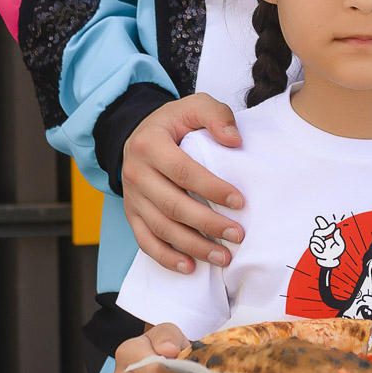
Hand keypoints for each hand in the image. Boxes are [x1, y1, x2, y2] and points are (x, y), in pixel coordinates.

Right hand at [121, 94, 244, 272]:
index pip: (183, 171)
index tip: (239, 202)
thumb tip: (234, 141)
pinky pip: (146, 241)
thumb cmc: (173, 124)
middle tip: (237, 235)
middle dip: (207, 224)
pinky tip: (189, 266)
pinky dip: (166, 258)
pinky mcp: (132, 215)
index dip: (211, 188)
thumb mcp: (194, 106)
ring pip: (161, 228)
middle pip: (172, 205)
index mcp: (149, 144)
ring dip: (193, 246)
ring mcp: (131, 198)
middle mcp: (136, 173)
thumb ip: (216, 115)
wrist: (139, 135)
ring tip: (222, 256)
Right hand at [309, 215, 346, 267]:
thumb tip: (337, 230)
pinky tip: (322, 249)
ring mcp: (317, 244)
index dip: (320, 222)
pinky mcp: (314, 250)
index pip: (322, 228)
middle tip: (332, 229)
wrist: (331, 262)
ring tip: (325, 245)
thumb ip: (339, 238)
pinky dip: (317, 246)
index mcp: (326, 236)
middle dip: (324, 230)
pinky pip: (312, 245)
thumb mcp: (340, 245)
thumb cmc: (335, 253)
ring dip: (320, 240)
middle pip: (317, 231)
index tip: (318, 218)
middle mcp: (321, 239)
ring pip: (313, 238)